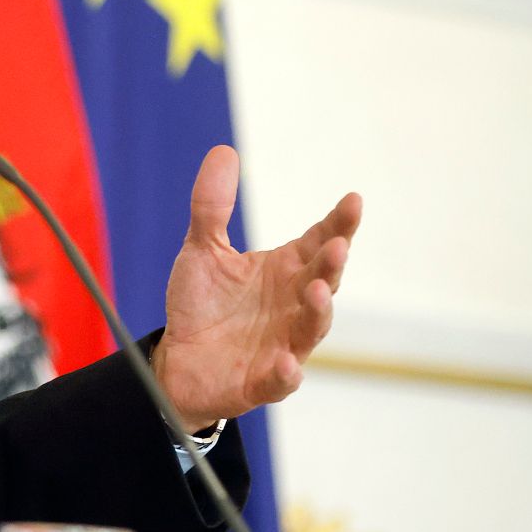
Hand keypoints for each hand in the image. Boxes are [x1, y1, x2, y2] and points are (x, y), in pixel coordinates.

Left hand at [150, 146, 361, 429]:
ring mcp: (283, 344)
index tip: (353, 200)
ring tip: (318, 292)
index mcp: (285, 271)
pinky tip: (287, 362)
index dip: (338, 224)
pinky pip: (282, 380)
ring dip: (317, 312)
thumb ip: (212, 206)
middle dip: (331, 265)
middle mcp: (292, 305)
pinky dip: (286, 373)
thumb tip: (224, 150)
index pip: (319, 242)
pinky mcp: (263, 381)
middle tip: (336, 245)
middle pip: (323, 281)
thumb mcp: (202, 249)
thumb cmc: (202, 304)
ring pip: (311, 329)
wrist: (178, 361)